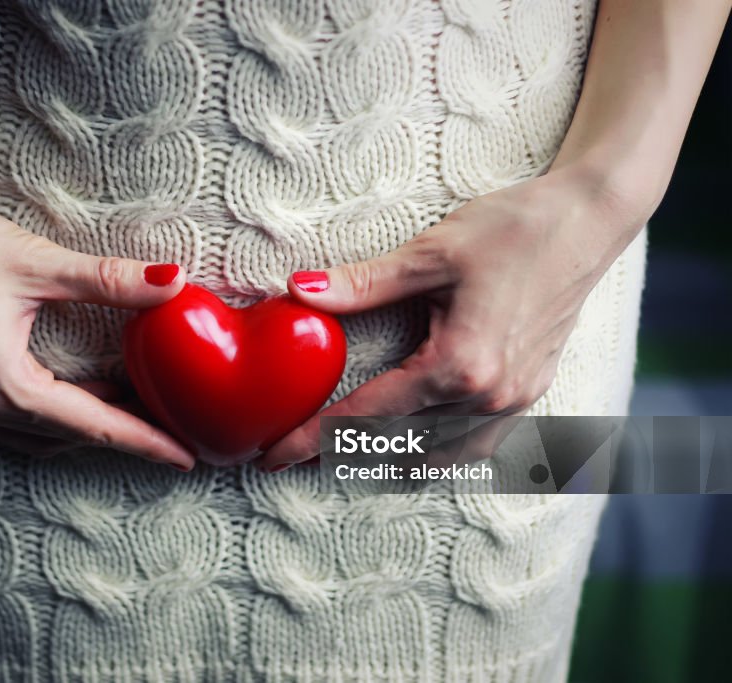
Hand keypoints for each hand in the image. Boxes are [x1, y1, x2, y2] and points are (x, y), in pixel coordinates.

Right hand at [0, 175, 196, 469]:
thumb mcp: (34, 262)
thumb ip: (108, 281)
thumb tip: (173, 283)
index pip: (91, 426)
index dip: (144, 440)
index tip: (185, 458)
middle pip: (63, 436)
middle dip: (116, 431)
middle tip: (163, 419)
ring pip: (31, 431)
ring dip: (78, 421)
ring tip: (122, 402)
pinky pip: (1, 417)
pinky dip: (42, 410)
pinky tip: (62, 385)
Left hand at [257, 168, 644, 471]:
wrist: (588, 222)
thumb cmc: (512, 229)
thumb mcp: (430, 253)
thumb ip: (362, 283)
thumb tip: (297, 291)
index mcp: (459, 365)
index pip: (368, 416)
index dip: (313, 438)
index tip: (273, 456)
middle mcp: (489, 396)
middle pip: (398, 446)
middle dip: (341, 454)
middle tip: (292, 455)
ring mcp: (515, 401)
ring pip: (440, 458)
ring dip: (389, 462)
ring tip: (343, 457)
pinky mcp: (530, 393)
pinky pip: (476, 447)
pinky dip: (437, 454)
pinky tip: (413, 447)